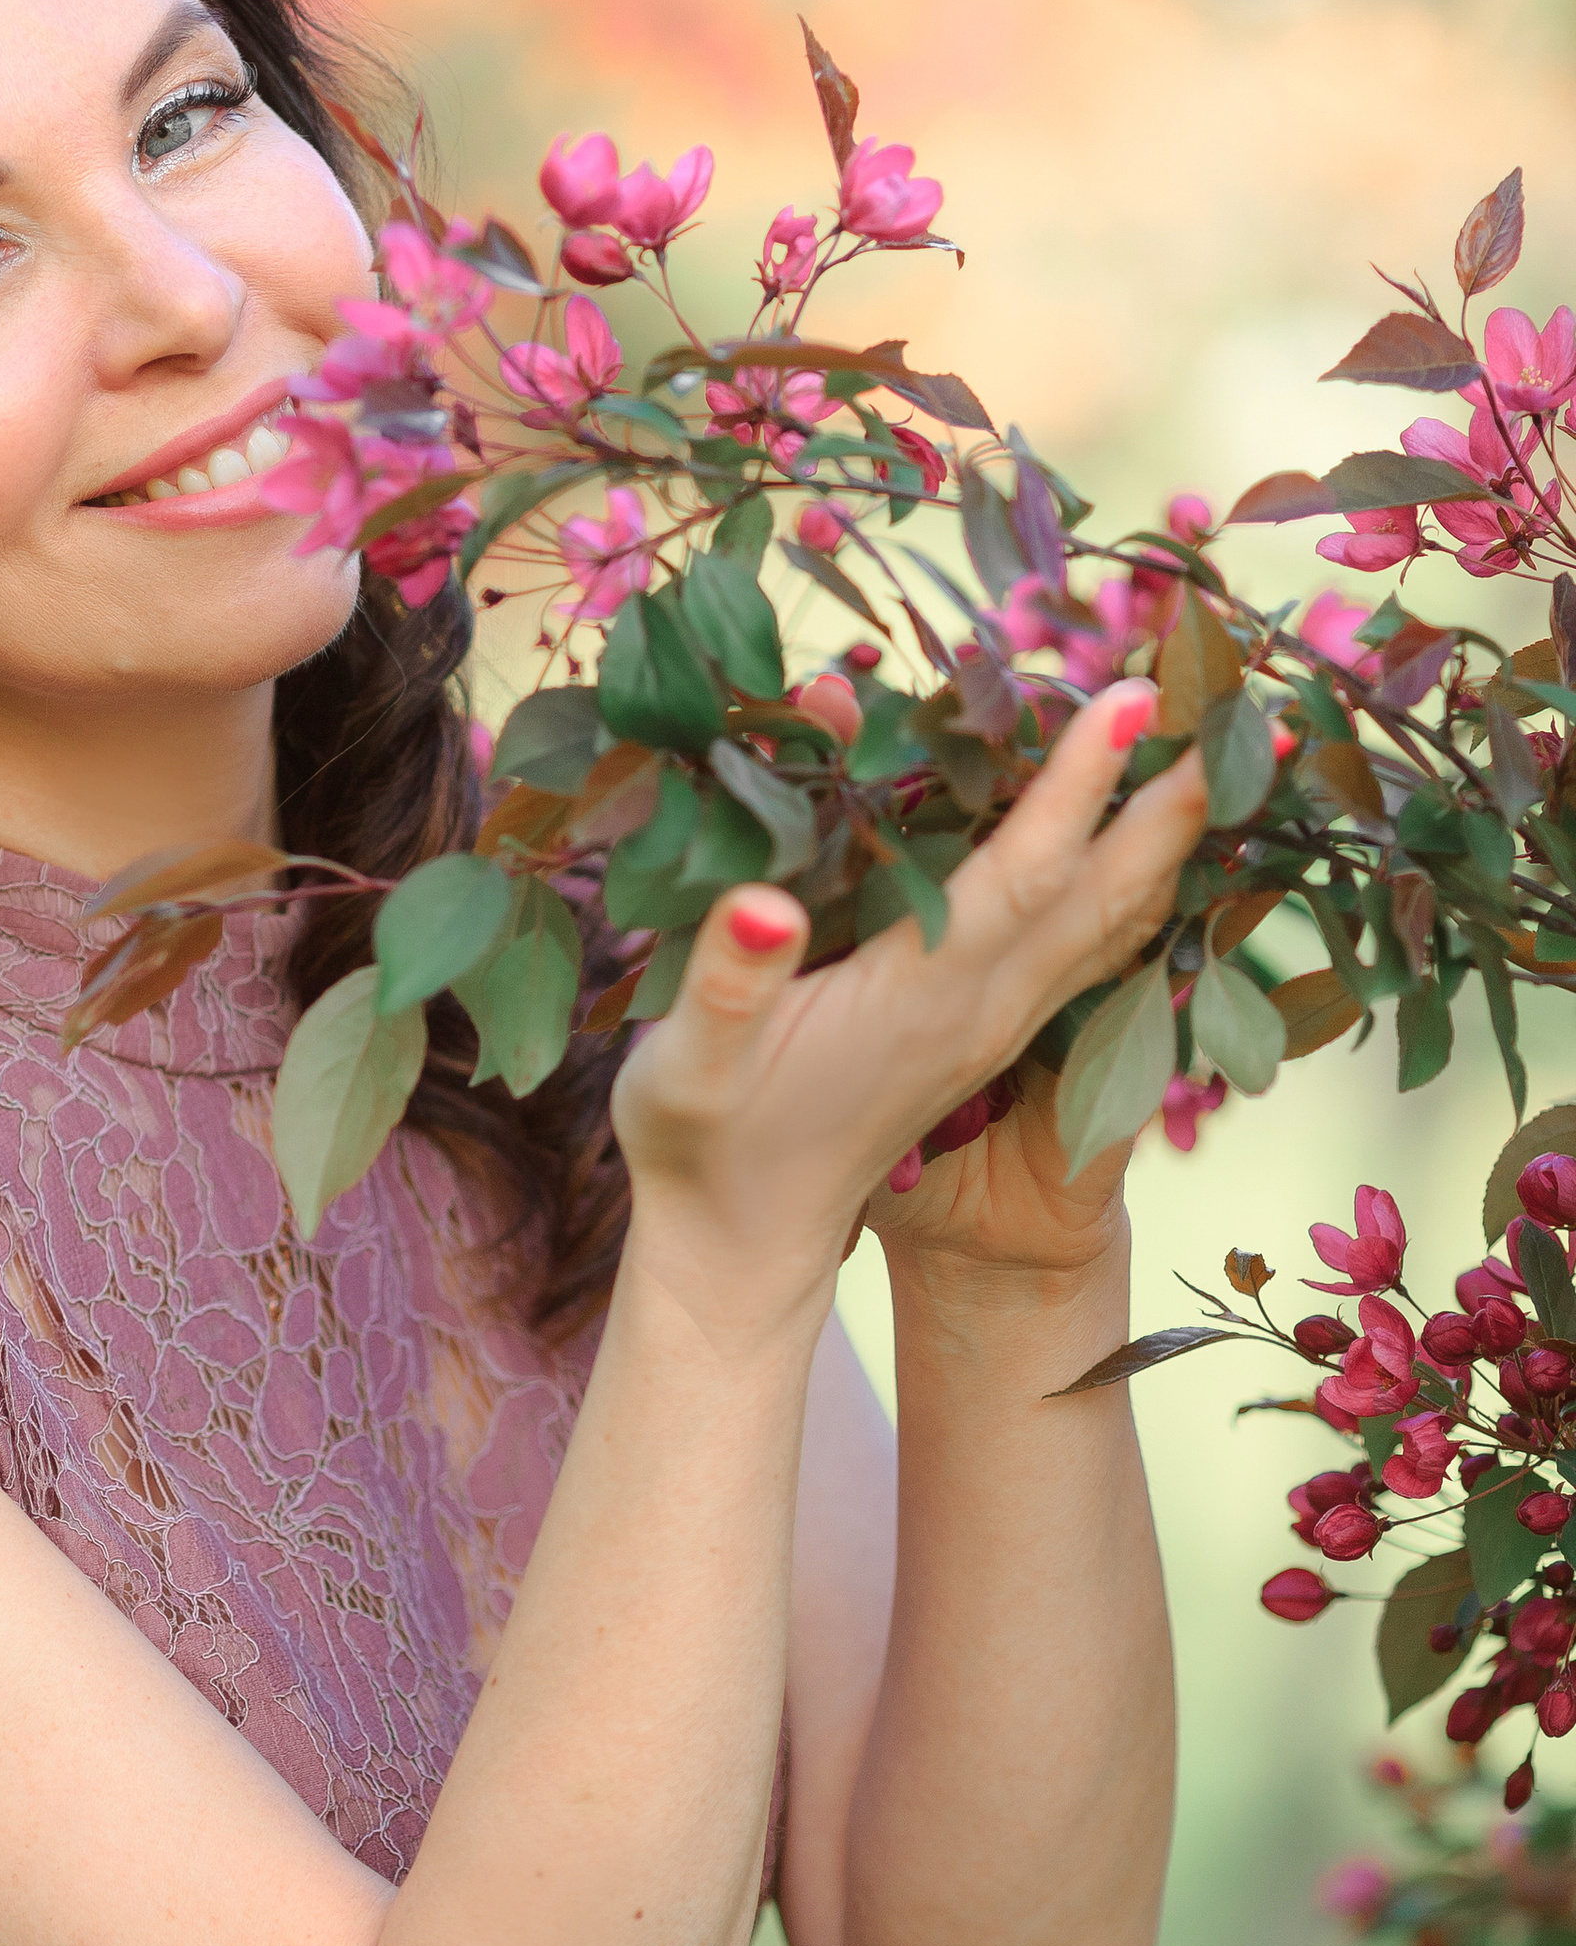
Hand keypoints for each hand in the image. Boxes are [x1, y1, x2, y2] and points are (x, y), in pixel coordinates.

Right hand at [609, 683, 1205, 1320]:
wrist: (741, 1248)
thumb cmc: (702, 1148)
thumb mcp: (689, 1069)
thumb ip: (727, 984)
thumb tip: (760, 905)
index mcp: (920, 999)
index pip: (1023, 873)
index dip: (1075, 784)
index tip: (1131, 697)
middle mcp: (984, 1008)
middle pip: (1108, 895)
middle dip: (1179, 801)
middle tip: (1256, 716)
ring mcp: (995, 1024)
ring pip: (1115, 923)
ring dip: (1176, 837)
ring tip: (1231, 758)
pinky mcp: (989, 1034)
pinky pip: (1093, 947)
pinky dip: (1138, 882)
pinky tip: (1157, 846)